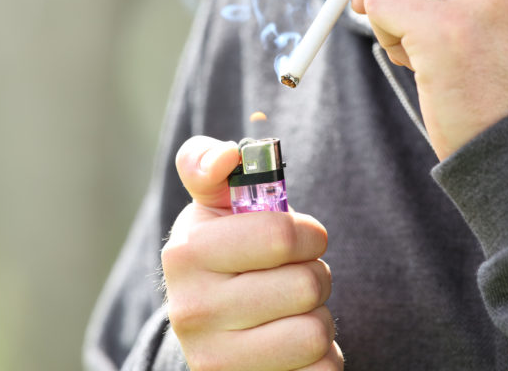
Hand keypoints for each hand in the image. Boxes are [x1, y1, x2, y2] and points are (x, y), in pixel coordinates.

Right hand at [161, 136, 342, 369]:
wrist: (207, 323)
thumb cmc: (223, 250)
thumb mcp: (210, 203)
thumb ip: (208, 164)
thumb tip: (227, 156)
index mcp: (186, 253)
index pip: (282, 236)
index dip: (307, 233)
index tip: (297, 237)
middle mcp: (192, 311)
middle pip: (307, 285)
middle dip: (313, 273)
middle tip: (290, 275)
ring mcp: (216, 360)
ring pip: (316, 333)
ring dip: (317, 316)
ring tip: (289, 309)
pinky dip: (321, 358)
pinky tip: (291, 344)